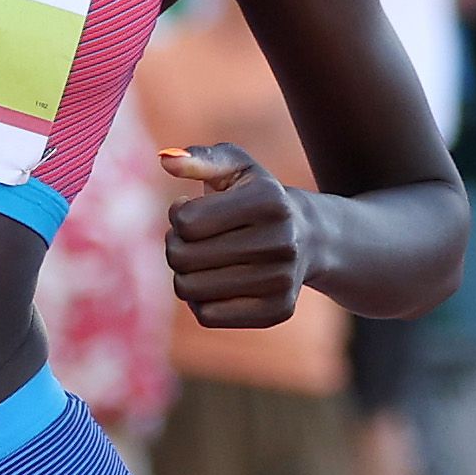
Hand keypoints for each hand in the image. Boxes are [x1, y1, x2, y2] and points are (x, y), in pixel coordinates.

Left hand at [155, 142, 312, 329]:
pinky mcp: (278, 311)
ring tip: (201, 260)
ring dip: (184, 274)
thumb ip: (201, 158)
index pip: (186, 222)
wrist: (310, 238)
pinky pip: (208, 315)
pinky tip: (214, 282)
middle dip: (176, 245)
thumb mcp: (236, 167)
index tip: (192, 210)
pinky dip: (200, 300)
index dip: (178, 215)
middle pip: (183, 258)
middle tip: (190, 239)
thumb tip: (165, 160)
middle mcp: (281, 242)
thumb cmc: (259, 196)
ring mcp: (282, 280)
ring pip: (190, 289)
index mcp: (269, 201)